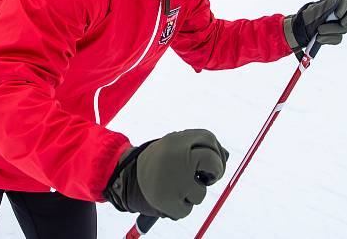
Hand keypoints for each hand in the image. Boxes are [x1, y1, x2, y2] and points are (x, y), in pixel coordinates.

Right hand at [104, 129, 228, 219]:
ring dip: (192, 194)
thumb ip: (195, 148)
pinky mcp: (170, 201)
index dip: (214, 150)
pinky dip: (180, 208)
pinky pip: (188, 209)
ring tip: (173, 188)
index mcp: (175, 140)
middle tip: (206, 177)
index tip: (211, 161)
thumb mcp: (171, 147)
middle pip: (213, 162)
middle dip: (215, 171)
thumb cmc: (154, 163)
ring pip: (201, 192)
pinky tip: (167, 199)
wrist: (121, 177)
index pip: (208, 138)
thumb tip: (225, 157)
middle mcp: (177, 157)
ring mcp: (175, 180)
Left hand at [283, 0, 346, 55]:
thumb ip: (323, 6)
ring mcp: (338, 25)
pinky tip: (319, 38)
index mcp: (331, 2)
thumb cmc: (305, 19)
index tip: (337, 14)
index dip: (344, 5)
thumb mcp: (312, 11)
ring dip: (331, 30)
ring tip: (318, 31)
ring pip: (344, 28)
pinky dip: (328, 39)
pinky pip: (338, 38)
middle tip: (343, 23)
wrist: (299, 33)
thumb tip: (335, 1)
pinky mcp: (336, 35)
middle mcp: (338, 13)